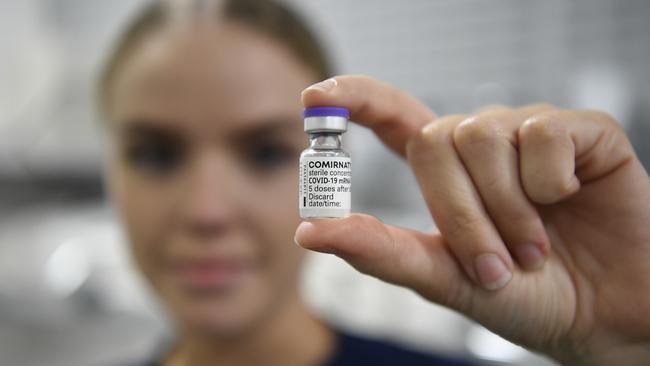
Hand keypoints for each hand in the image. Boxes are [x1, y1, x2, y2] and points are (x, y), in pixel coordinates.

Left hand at [294, 75, 649, 364]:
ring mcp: (531, 133)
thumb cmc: (525, 297)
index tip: (315, 96)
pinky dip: (550, 184)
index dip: (355, 99)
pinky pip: (541, 134)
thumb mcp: (444, 279)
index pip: (393, 117)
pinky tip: (570, 201)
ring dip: (506, 209)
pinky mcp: (581, 132)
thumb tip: (309, 231)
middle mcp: (484, 144)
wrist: (607, 318)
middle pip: (433, 138)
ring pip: (482, 136)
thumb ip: (380, 252)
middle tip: (496, 264)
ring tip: (534, 248)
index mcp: (447, 174)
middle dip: (459, 213)